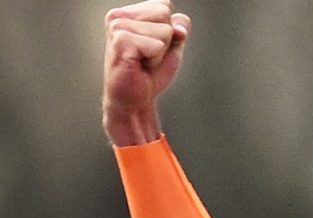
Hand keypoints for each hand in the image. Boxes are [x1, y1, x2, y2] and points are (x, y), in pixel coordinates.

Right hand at [102, 1, 190, 145]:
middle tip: (148, 57)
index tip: (152, 48)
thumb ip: (179, 30)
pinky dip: (154, 60)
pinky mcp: (120, 41)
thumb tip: (181, 25)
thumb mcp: (171, 48)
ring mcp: (117, 27)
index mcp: (128, 13)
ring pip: (164, 31)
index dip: (168, 32)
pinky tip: (139, 66)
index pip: (164, 7)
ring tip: (143, 62)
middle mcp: (119, 16)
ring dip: (159, 53)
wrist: (135, 100)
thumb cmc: (149, 74)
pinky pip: (156, 45)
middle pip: (165, 15)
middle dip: (165, 41)